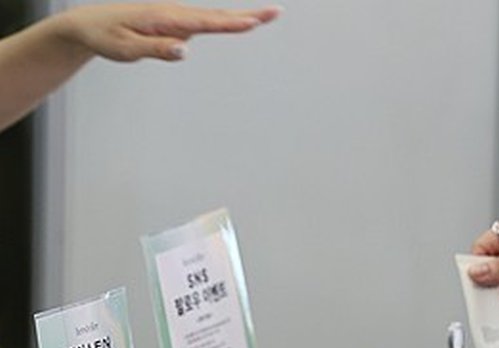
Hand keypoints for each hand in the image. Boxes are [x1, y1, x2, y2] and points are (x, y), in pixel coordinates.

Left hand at [54, 3, 280, 61]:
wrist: (88, 24)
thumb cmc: (106, 37)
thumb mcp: (127, 50)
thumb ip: (157, 50)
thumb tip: (186, 49)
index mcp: (164, 18)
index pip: (206, 22)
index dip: (232, 23)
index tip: (254, 21)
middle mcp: (174, 13)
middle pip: (218, 16)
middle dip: (248, 15)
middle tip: (276, 12)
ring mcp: (175, 16)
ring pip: (212, 19)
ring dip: (238, 18)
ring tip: (265, 16)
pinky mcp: (174, 22)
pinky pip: (202, 24)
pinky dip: (222, 23)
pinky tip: (231, 24)